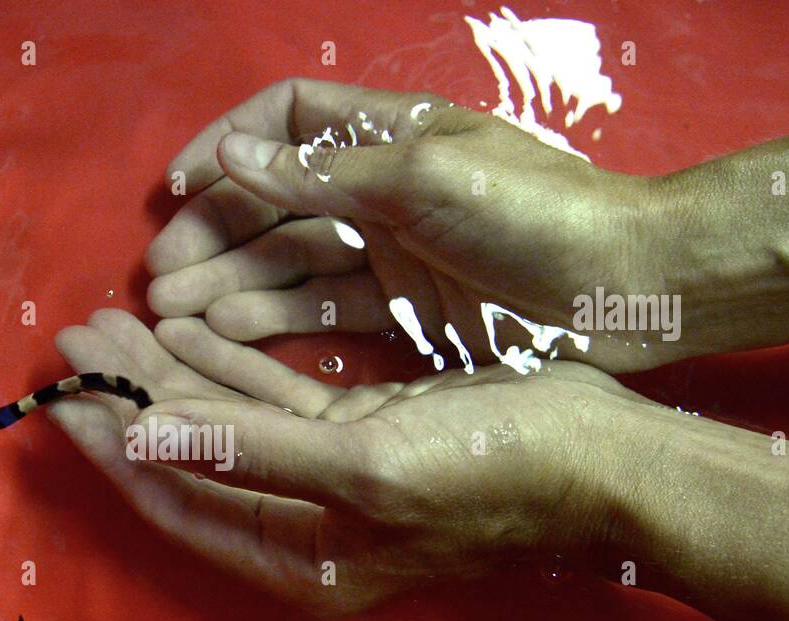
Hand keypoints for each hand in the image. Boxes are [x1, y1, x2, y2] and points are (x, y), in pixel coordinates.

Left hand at [52, 309, 650, 614]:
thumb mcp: (362, 463)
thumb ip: (247, 449)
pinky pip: (271, 400)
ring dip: (172, 373)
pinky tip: (188, 332)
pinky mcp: (355, 437)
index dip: (114, 446)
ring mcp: (326, 482)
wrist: (603, 457)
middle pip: (188, 458)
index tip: (64, 390)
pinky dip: (229, 367)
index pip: (173, 498)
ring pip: (224, 422)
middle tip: (78, 334)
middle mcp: (299, 528)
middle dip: (131, 397)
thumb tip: (141, 438)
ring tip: (114, 322)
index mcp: (293, 556)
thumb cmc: (489, 470)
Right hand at [146, 78, 683, 372]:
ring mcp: (392, 252)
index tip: (177, 189)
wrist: (628, 289)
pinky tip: (229, 331)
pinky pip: (327, 309)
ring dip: (233, 282)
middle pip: (276, 202)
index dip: (227, 147)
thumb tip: (232, 155)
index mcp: (390, 135)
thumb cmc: (534, 215)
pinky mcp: (407, 309)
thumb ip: (325, 173)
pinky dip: (279, 318)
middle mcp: (382, 188)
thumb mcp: (424, 179)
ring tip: (177, 314)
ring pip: (292, 261)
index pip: (287, 122)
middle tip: (160, 278)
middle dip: (216, 234)